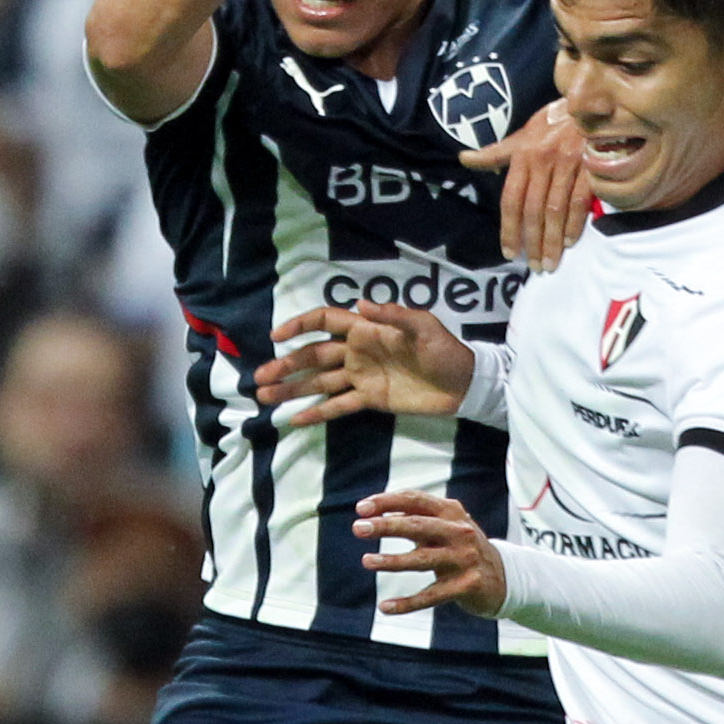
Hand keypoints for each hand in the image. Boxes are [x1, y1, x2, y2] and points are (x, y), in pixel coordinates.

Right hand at [254, 301, 473, 425]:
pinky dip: (318, 413)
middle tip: (259, 377)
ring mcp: (362, 377)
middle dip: (285, 365)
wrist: (464, 384)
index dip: (299, 325)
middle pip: (313, 355)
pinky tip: (295, 420)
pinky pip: (338, 406)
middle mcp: (357, 351)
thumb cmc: (445, 349)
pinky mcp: (371, 399)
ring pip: (319, 382)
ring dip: (292, 389)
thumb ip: (393, 316)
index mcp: (366, 329)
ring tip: (265, 397)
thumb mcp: (424, 327)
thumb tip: (359, 303)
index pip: (324, 321)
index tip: (276, 336)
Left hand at [354, 487, 506, 617]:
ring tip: (366, 561)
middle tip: (358, 528)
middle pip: (417, 526)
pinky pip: (431, 596)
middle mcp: (459, 532)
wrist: (503, 577)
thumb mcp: (445, 526)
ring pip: (422, 559)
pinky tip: (385, 607)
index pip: (415, 500)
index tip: (361, 508)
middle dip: (385, 526)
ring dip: (392, 561)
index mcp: (451, 512)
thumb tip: (376, 513)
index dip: (386, 502)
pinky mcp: (467, 585)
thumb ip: (415, 517)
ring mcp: (464, 559)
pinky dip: (407, 603)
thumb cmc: (462, 547)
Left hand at [466, 102, 591, 269]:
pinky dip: (574, 224)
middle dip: (532, 241)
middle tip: (534, 266)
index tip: (509, 252)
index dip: (508, 228)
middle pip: (533, 209)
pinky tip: (569, 242)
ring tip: (549, 262)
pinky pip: (580, 200)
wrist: (590, 102)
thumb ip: (496, 153)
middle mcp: (543, 160)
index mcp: (524, 155)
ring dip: (552, 240)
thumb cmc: (554, 123)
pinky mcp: (591, 165)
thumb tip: (464, 159)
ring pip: (555, 209)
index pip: (511, 199)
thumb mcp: (522, 134)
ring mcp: (568, 162)